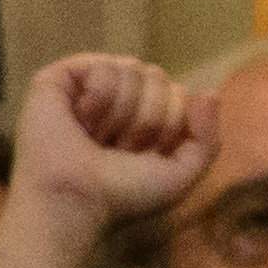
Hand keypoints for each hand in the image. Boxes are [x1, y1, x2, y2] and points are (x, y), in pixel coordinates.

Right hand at [10, 54, 213, 226]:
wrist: (77, 200)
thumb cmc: (125, 193)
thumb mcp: (181, 174)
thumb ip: (208, 139)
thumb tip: (209, 92)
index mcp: (147, 115)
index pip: (180, 93)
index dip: (170, 126)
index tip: (144, 155)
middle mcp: (120, 97)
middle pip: (158, 77)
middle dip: (146, 119)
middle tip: (118, 147)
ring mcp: (89, 86)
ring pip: (132, 68)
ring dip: (121, 114)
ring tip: (96, 137)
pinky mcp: (59, 80)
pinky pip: (103, 67)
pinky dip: (98, 99)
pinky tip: (80, 119)